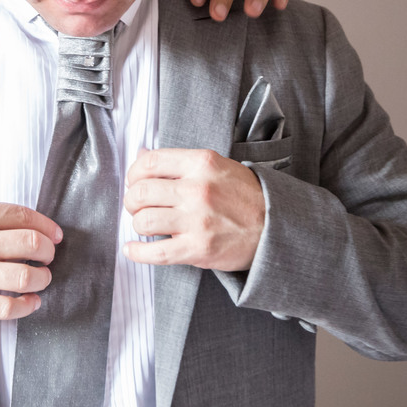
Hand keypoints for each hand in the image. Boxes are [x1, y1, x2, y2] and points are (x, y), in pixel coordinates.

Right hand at [0, 201, 61, 319]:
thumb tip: (34, 227)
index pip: (24, 217)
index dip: (47, 227)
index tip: (55, 236)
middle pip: (32, 244)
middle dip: (48, 253)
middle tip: (48, 258)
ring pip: (26, 277)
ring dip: (42, 279)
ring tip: (41, 279)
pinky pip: (9, 307)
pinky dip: (27, 305)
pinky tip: (31, 302)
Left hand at [123, 147, 264, 271]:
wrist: (275, 227)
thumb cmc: (244, 196)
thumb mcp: (216, 166)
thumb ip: (178, 162)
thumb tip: (141, 153)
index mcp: (201, 163)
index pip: (150, 162)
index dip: (134, 173)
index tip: (134, 181)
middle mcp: (198, 189)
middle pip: (141, 193)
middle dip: (132, 201)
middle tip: (136, 206)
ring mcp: (197, 220)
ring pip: (144, 221)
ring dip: (137, 224)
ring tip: (144, 225)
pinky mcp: (198, 249)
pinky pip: (156, 253)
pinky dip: (138, 253)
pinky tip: (132, 250)